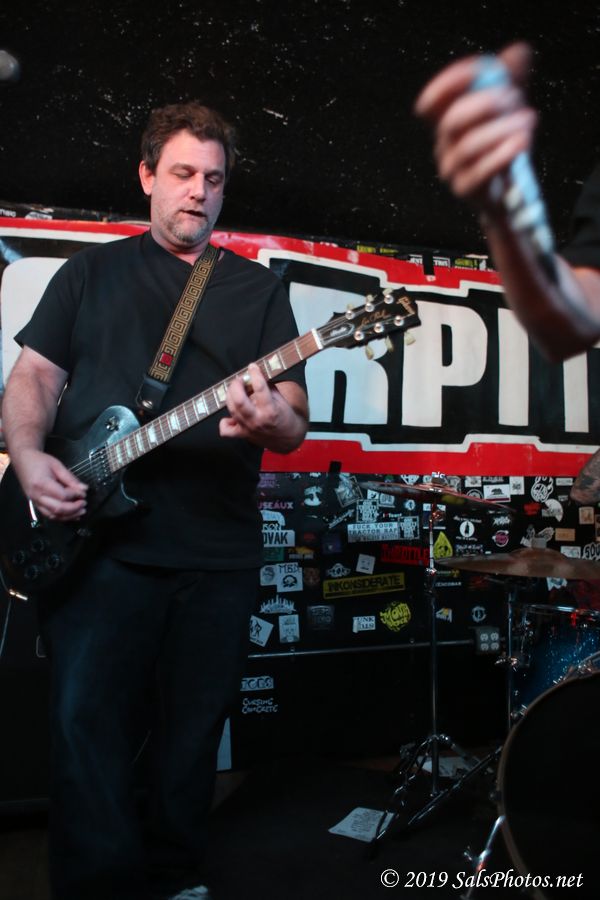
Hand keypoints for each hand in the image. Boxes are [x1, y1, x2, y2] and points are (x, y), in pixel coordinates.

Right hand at [13, 448, 87, 520]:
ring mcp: (35, 502)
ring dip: (69, 516)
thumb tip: (84, 489)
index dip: (75, 496)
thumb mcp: (57, 465)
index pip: (62, 496)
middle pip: (58, 508)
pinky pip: (49, 515)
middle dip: (74, 508)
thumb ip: (70, 478)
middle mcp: (37, 496)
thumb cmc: (39, 461)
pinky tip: (73, 515)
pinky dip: (62, 517)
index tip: (84, 493)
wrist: (23, 460)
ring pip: (53, 515)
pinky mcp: (36, 504)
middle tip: (84, 503)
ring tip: (82, 511)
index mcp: (41, 484)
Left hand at [219, 363, 305, 451]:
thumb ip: (267, 386)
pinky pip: (226, 430)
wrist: (288, 438)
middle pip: (239, 401)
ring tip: (236, 391)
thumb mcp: (280, 398)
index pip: (259, 388)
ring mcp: (248, 428)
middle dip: (236, 386)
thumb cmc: (284, 416)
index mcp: (270, 410)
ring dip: (231, 396)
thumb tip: (256, 373)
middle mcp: (257, 420)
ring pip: (232, 410)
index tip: (252, 367)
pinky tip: (232, 414)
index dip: (254, 374)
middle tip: (240, 380)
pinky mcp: (242, 435)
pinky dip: (224, 422)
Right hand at [414, 42, 535, 208]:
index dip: (446, 85)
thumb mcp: (508, 111)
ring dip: (501, 128)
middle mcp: (444, 146)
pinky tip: (522, 142)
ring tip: (528, 120)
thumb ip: (511, 80)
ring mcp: (453, 170)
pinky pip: (480, 172)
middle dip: (483, 103)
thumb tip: (518, 52)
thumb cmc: (503, 148)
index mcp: (448, 124)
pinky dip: (502, 154)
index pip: (432, 104)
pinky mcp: (467, 189)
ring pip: (468, 146)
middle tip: (513, 96)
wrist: (508, 194)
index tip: (473, 70)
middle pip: (451, 121)